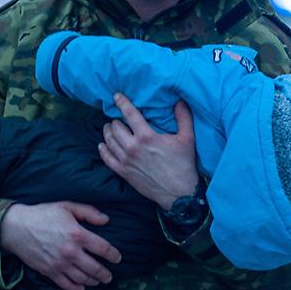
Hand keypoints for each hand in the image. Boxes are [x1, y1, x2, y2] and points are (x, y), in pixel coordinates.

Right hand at [1, 201, 120, 289]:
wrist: (16, 227)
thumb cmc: (42, 214)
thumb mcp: (67, 207)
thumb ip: (88, 212)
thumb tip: (106, 220)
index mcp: (77, 234)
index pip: (103, 248)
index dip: (114, 255)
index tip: (117, 258)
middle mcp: (70, 252)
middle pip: (95, 268)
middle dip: (105, 274)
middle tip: (110, 276)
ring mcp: (59, 264)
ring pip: (83, 279)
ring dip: (93, 282)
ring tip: (98, 281)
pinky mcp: (49, 272)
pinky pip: (66, 285)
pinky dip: (77, 288)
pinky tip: (82, 287)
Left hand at [99, 94, 199, 210]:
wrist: (178, 193)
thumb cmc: (184, 164)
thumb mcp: (187, 138)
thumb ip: (183, 117)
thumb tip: (179, 101)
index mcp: (147, 136)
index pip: (129, 114)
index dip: (122, 102)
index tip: (116, 96)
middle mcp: (133, 147)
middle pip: (115, 127)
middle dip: (115, 120)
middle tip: (118, 118)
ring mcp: (126, 161)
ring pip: (109, 141)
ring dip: (108, 132)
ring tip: (109, 128)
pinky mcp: (124, 173)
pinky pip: (107, 158)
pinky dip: (103, 150)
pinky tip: (103, 145)